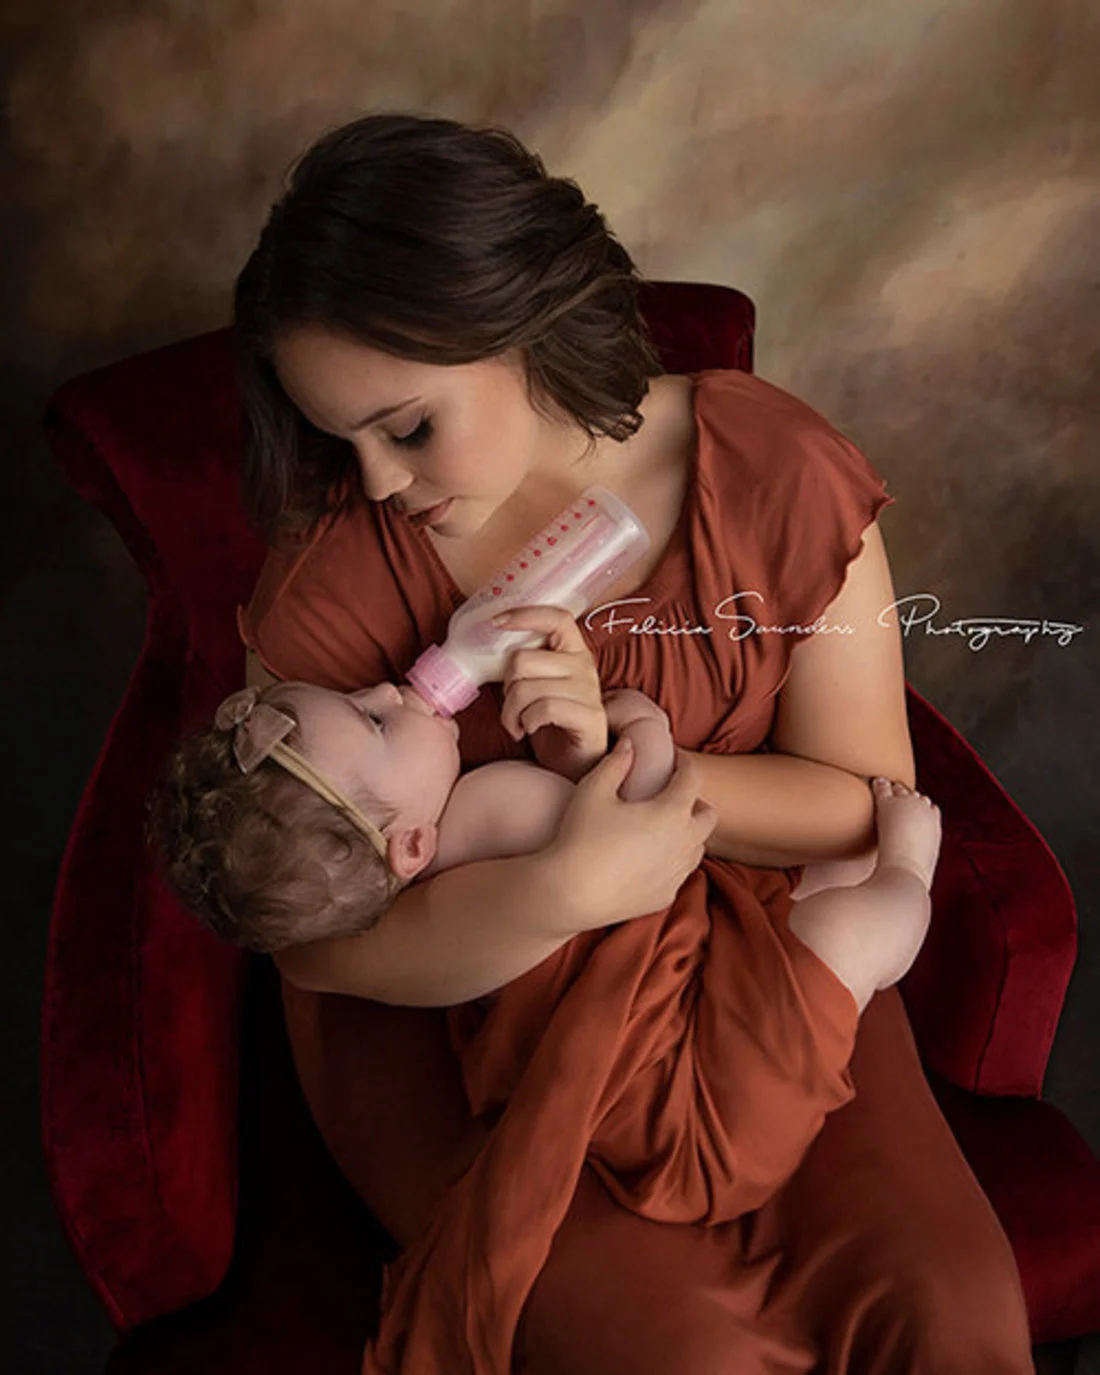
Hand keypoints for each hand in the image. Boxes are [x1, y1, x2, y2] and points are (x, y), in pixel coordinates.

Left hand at [492, 604, 607, 782]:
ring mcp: (590, 691)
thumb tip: (490, 647)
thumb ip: (525, 667)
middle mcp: (585, 666)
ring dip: (511, 712)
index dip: (525, 615)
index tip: (496, 622)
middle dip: (506, 688)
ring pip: (526, 688)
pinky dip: (526, 723)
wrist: (575, 766)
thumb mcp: (537, 688)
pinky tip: (528, 730)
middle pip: (523, 660)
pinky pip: (543, 709)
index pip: (556, 618)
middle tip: (512, 707)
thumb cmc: (551, 725)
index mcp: (573, 652)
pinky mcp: (590, 716)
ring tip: (517, 724)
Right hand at [541, 738, 718, 934]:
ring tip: (661, 827)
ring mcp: (677, 873)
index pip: (693, 777)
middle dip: (694, 801)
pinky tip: (648, 858)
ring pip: (698, 847)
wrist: (570, 894)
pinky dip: (672, 861)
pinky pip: (680, 874)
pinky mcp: (666, 896)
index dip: (685, 762)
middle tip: (669, 795)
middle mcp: (684, 843)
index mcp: (672, 812)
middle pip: (708, 815)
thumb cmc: (580, 838)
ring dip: (687, 833)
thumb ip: (616, 762)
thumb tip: (629, 743)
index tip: (674, 758)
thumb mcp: (593, 790)